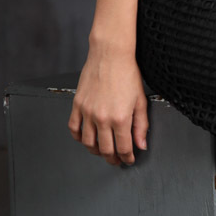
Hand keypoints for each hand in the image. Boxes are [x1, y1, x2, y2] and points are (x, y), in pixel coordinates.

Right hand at [68, 47, 149, 165]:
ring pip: (88, 143)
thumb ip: (141, 126)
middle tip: (116, 160)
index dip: (127, 158)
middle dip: (112, 159)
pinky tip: (86, 139)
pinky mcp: (77, 105)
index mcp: (121, 118)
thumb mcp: (141, 101)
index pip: (123, 148)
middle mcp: (102, 118)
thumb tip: (141, 145)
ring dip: (96, 151)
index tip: (129, 160)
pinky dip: (79, 138)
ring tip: (102, 151)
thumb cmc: (127, 74)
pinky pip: (74, 128)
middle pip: (105, 150)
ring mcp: (88, 112)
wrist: (110, 55)